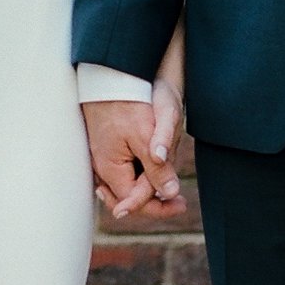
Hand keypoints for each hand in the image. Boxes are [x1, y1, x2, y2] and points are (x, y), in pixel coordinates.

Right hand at [83, 95, 184, 221]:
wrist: (113, 76)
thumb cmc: (128, 104)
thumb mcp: (145, 137)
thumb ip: (157, 168)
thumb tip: (170, 193)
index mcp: (110, 169)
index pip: (135, 201)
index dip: (160, 208)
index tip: (182, 205)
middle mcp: (102, 167)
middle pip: (129, 195)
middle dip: (154, 201)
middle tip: (180, 203)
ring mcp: (101, 157)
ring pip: (126, 183)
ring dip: (147, 188)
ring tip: (169, 189)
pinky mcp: (106, 147)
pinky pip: (122, 170)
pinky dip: (139, 175)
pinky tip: (153, 172)